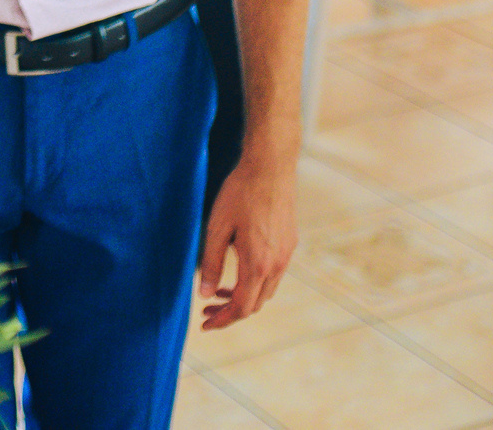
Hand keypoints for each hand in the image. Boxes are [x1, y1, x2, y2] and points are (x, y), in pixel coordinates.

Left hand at [198, 149, 295, 329]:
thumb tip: (203, 294)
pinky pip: (273, 275)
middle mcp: (276, 265)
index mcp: (257, 264)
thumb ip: (210, 263)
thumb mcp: (216, 228)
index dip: (222, 320)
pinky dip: (255, 282)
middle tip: (207, 311)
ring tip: (218, 293)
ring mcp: (286, 255)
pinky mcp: (289, 244)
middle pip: (254, 305)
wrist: (270, 168)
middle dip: (230, 312)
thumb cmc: (239, 194)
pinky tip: (239, 271)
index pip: (241, 307)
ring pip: (265, 291)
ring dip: (243, 297)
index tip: (204, 325)